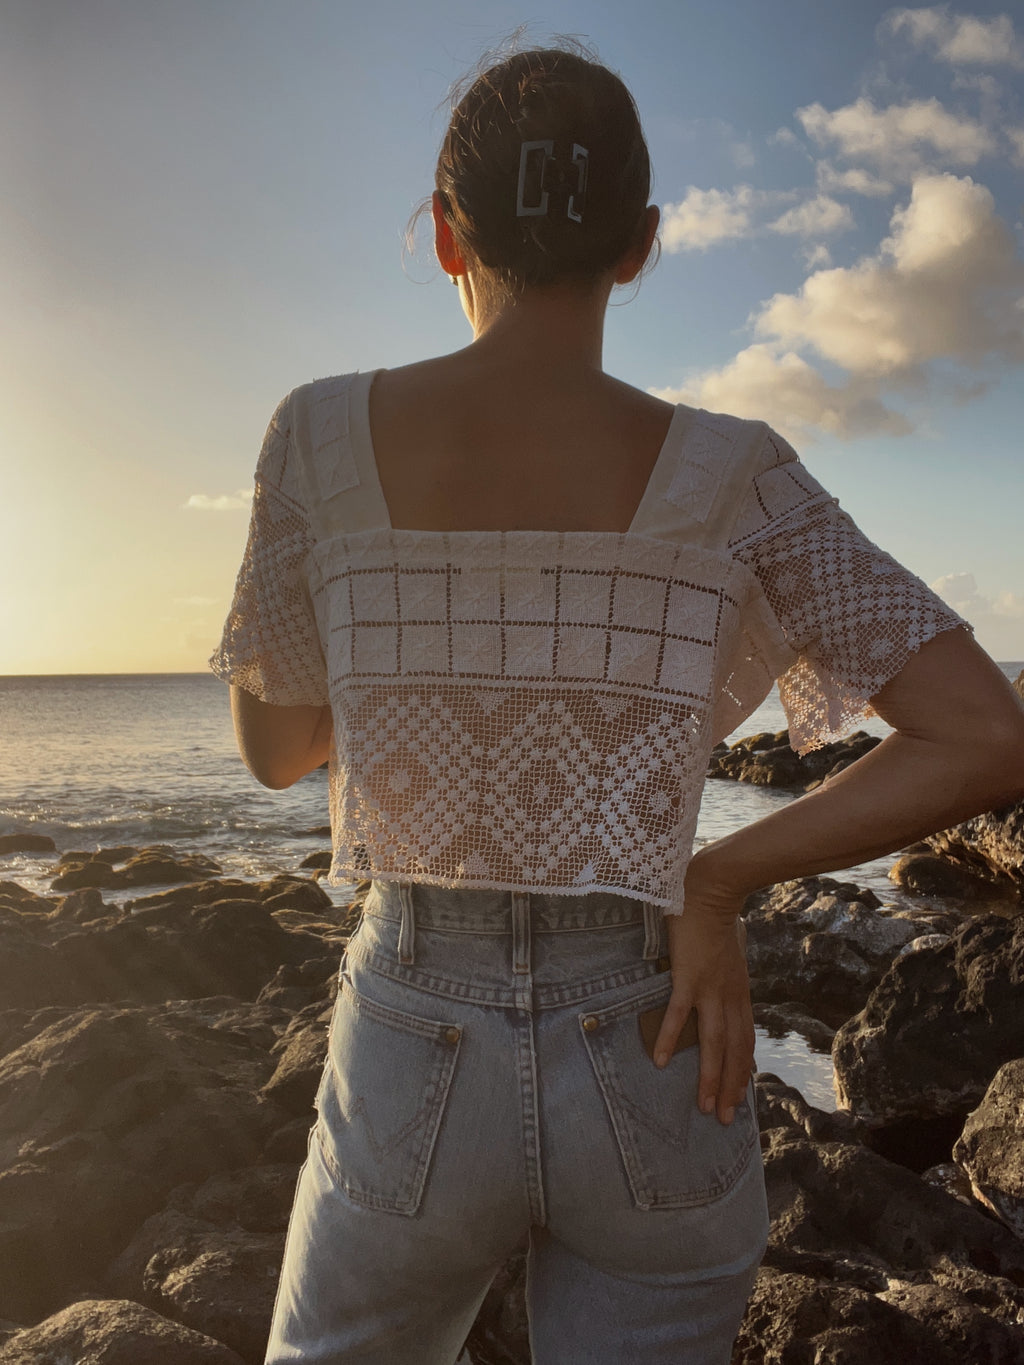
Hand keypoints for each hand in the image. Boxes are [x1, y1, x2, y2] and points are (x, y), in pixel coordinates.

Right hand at [652, 855, 753, 1125]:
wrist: (711, 889)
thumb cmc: (716, 914)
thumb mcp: (728, 950)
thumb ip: (724, 968)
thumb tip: (718, 972)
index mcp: (738, 991)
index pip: (745, 1040)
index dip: (742, 1070)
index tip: (740, 1097)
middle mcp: (729, 996)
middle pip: (734, 1050)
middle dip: (731, 1086)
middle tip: (725, 1118)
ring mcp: (710, 988)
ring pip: (714, 1043)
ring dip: (711, 1077)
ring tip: (705, 1106)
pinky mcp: (689, 978)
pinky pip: (680, 1015)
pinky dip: (673, 1039)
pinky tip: (662, 1062)